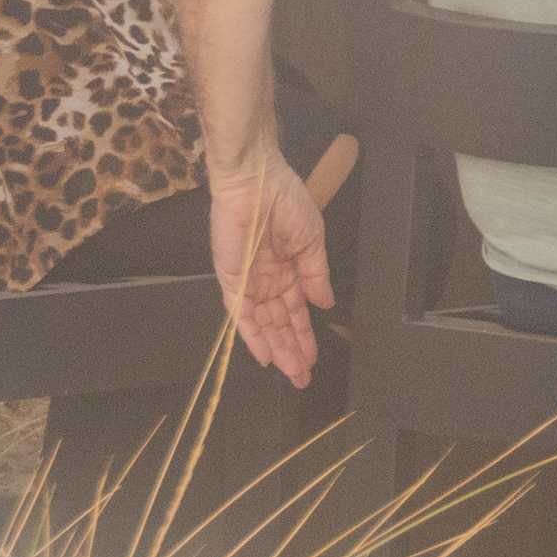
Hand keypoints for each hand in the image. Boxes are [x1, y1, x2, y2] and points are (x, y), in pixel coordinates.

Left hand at [210, 156, 334, 384]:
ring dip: (277, 348)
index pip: (296, 310)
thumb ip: (316, 274)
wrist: (256, 180)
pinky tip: (263, 355)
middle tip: (302, 376)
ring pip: (263, 324)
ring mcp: (248, 281)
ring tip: (290, 372)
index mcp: (289, 268)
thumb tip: (326, 303)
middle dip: (292, 349)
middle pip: (280, 323)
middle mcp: (267, 279)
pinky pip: (240, 313)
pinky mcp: (230, 278)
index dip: (305, 334)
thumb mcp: (311, 239)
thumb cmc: (286, 200)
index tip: (313, 357)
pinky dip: (251, 335)